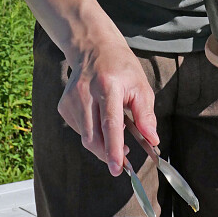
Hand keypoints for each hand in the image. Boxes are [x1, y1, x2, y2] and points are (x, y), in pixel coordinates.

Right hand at [58, 35, 156, 176]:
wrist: (93, 49)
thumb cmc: (121, 68)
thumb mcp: (141, 86)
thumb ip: (146, 115)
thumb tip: (153, 140)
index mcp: (108, 86)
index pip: (110, 123)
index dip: (114, 148)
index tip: (118, 167)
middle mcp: (85, 93)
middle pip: (93, 136)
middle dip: (108, 155)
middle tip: (123, 162)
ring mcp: (71, 99)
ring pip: (85, 137)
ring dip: (101, 145)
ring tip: (115, 135)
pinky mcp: (64, 105)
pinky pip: (79, 130)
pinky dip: (92, 133)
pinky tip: (99, 121)